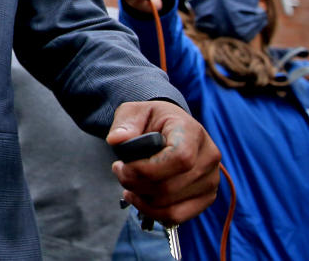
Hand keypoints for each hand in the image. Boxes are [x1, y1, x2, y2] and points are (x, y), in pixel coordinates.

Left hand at [108, 100, 220, 225]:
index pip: (179, 158)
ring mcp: (210, 180)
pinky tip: (139, 198)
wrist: (170, 127)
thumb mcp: (134, 112)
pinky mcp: (206, 197)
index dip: (146, 169)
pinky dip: (152, 212)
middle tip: (119, 172)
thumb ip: (125, 124)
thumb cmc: (151, 119)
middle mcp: (208, 157)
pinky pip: (178, 216)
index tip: (123, 165)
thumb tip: (116, 141)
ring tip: (127, 184)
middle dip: (135, 184)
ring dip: (141, 199)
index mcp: (192, 131)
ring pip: (170, 204)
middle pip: (169, 186)